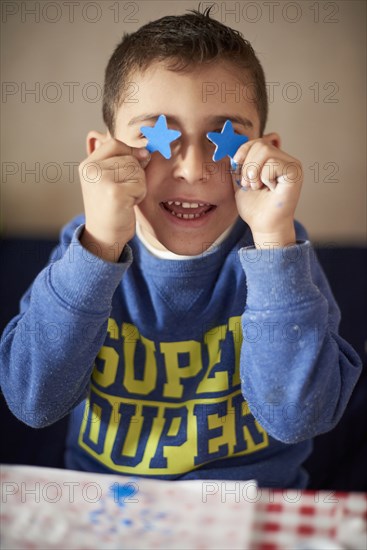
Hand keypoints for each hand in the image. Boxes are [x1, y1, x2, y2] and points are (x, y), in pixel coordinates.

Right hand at [78, 137, 149, 261]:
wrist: (103, 236)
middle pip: (130, 158)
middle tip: (124, 192)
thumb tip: (147, 151)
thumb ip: (124, 162)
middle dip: (135, 175)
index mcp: (88, 164)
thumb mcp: (111, 180)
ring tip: (125, 198)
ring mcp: (101, 180)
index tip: (136, 165)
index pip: (115, 144)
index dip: (130, 152)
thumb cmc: (111, 208)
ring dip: (138, 186)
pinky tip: (127, 205)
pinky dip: (139, 196)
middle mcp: (91, 170)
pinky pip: (140, 185)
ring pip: (137, 171)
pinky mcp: (114, 192)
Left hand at [232, 134, 302, 247]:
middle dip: (247, 165)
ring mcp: (292, 164)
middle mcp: (285, 159)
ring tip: (257, 187)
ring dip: (254, 172)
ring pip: (265, 150)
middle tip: (249, 184)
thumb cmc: (254, 206)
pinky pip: (273, 162)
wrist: (263, 225)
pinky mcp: (295, 171)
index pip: (259, 141)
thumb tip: (232, 145)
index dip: (244, 149)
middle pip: (260, 144)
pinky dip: (265, 177)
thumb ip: (239, 163)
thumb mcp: (240, 179)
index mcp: (273, 159)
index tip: (236, 163)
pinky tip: (271, 189)